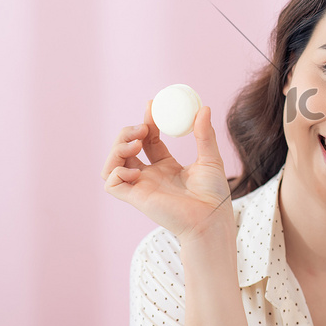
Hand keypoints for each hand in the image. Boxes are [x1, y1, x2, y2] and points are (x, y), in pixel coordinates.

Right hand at [101, 100, 232, 242]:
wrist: (212, 219)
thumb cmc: (213, 195)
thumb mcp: (210, 158)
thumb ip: (204, 135)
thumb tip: (204, 108)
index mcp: (166, 166)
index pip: (149, 139)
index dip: (147, 122)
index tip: (152, 106)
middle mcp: (150, 176)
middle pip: (125, 149)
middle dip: (127, 133)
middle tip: (142, 127)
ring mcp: (141, 187)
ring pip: (112, 165)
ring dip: (117, 149)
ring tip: (136, 144)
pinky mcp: (136, 198)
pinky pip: (111, 183)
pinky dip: (117, 171)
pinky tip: (136, 170)